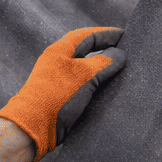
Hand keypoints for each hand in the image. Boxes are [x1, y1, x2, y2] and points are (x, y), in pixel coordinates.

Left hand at [0, 27, 125, 161]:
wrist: (33, 128)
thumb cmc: (57, 96)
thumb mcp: (85, 75)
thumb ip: (104, 62)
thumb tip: (119, 54)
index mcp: (61, 50)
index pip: (88, 35)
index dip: (108, 34)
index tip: (126, 36)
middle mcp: (59, 63)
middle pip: (88, 52)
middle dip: (107, 50)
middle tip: (127, 53)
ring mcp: (61, 81)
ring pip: (87, 71)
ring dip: (104, 71)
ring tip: (124, 73)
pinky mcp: (63, 98)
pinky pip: (85, 87)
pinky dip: (98, 87)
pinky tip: (111, 93)